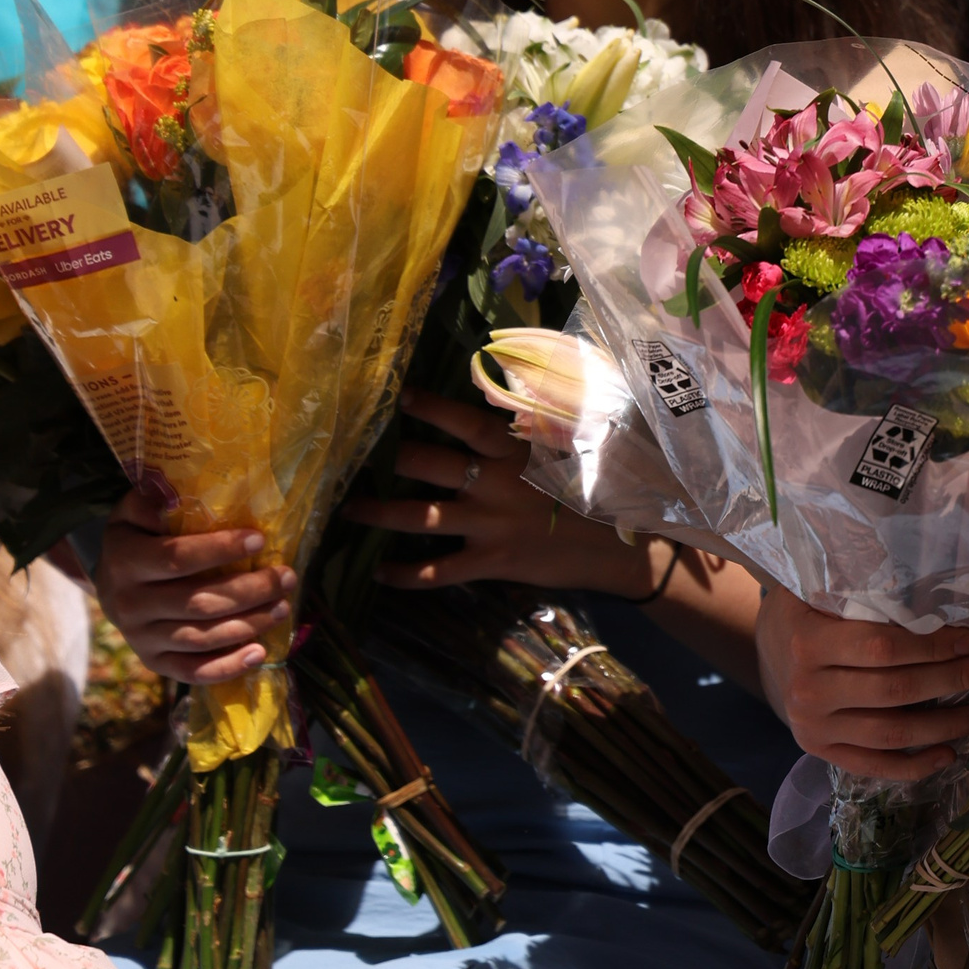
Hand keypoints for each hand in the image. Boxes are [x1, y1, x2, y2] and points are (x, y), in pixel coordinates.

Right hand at [94, 486, 294, 684]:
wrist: (108, 585)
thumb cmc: (136, 539)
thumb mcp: (133, 512)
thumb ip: (152, 500)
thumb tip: (174, 490)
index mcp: (126, 562)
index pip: (177, 559)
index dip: (220, 550)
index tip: (259, 540)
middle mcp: (130, 605)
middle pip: (197, 603)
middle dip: (249, 591)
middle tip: (286, 577)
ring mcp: (141, 638)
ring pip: (201, 638)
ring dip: (248, 624)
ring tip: (283, 607)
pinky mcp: (154, 662)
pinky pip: (192, 671)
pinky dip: (227, 666)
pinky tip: (259, 653)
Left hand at [349, 392, 658, 595]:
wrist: (623, 547)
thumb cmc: (594, 491)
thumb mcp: (567, 449)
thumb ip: (530, 430)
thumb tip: (506, 394)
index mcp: (513, 450)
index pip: (463, 421)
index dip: (428, 408)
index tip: (399, 396)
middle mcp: (493, 482)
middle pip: (426, 464)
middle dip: (386, 459)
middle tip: (348, 455)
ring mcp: (489, 523)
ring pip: (419, 516)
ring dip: (378, 513)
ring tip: (345, 512)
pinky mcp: (490, 561)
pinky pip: (438, 570)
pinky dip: (406, 574)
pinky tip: (379, 573)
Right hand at [755, 585, 968, 778]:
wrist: (766, 648)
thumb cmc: (807, 608)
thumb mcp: (821, 587)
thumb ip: (863, 587)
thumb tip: (932, 580)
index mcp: (809, 643)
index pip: (882, 647)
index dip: (932, 646)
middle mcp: (808, 691)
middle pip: (894, 692)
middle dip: (953, 681)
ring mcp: (812, 728)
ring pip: (891, 734)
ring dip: (947, 725)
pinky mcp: (820, 752)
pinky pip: (874, 766)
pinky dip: (915, 766)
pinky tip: (950, 754)